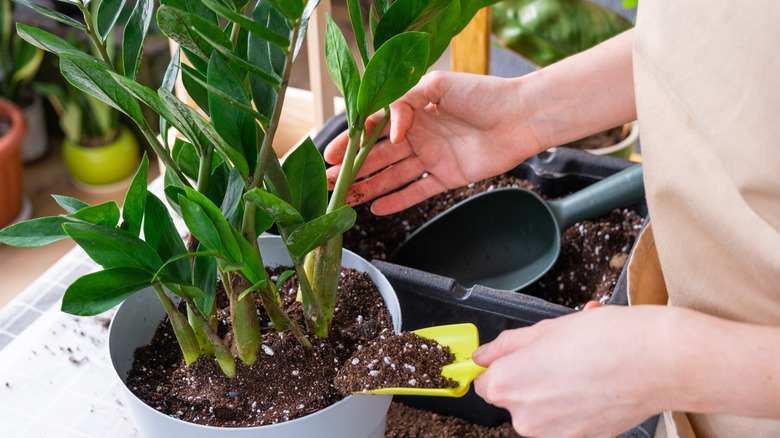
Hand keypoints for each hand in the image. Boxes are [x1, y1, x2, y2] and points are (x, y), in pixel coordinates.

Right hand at [324, 71, 543, 214]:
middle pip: (379, 155)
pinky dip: (398, 200)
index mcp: (413, 110)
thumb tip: (390, 131)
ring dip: (369, 186)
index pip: (373, 128)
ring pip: (393, 175)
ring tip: (346, 198)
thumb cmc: (483, 94)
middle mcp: (420, 134)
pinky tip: (377, 208)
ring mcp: (432, 156)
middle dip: (352, 169)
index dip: (351, 141)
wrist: (520, 116)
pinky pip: (418, 190)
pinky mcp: (447, 176)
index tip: (330, 154)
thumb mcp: (437, 86)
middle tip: (329, 182)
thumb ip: (405, 104)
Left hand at [472, 305, 662, 437]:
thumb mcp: (544, 329)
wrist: (657, 363)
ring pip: (539, 412)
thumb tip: (482, 355)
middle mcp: (524, 417)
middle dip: (528, 379)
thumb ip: (505, 346)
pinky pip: (563, 423)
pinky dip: (572, 408)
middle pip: (512, 397)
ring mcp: (552, 435)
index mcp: (506, 384)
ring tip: (579, 369)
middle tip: (557, 357)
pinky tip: (592, 386)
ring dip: (551, 393)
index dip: (500, 366)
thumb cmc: (605, 340)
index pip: (483, 381)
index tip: (513, 359)